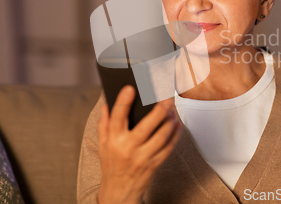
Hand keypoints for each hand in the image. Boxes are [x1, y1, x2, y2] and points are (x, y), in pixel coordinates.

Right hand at [97, 85, 181, 203]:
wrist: (119, 193)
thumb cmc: (111, 165)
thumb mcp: (103, 145)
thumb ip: (104, 123)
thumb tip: (106, 103)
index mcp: (114, 140)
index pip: (117, 117)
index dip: (123, 101)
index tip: (130, 87)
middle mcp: (128, 148)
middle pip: (146, 125)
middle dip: (159, 110)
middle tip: (166, 99)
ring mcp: (142, 157)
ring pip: (161, 136)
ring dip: (170, 121)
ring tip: (173, 110)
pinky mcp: (154, 164)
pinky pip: (168, 147)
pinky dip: (175, 134)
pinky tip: (177, 124)